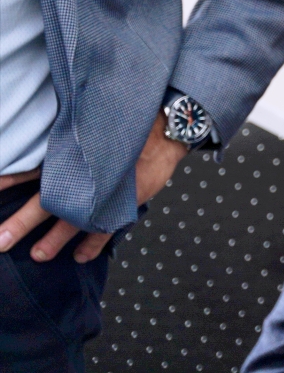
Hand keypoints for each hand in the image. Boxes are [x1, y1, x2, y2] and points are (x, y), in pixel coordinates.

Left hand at [0, 117, 188, 263]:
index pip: (30, 171)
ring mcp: (105, 193)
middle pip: (45, 203)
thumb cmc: (128, 128)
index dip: (9, 182)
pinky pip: (105, 230)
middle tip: (1, 242)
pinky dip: (93, 245)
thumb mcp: (95, 130)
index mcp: (72, 157)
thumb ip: (71, 143)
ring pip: (73, 222)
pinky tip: (82, 257)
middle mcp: (85, 177)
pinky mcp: (124, 203)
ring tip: (39, 255)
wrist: (166, 130)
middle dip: (20, 224)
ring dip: (54, 241)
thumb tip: (51, 147)